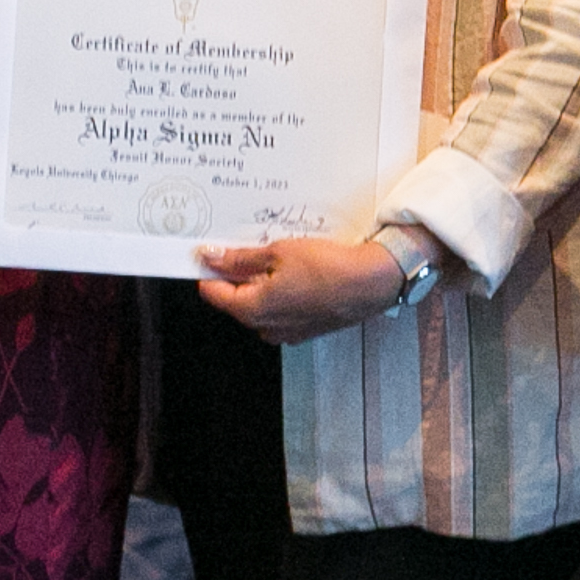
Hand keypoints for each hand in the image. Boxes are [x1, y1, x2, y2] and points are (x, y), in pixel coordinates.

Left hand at [189, 234, 407, 342]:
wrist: (371, 283)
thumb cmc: (330, 269)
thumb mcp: (278, 252)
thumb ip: (240, 258)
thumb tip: (213, 258)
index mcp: (252, 310)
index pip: (213, 293)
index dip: (209, 270)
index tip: (209, 254)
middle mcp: (266, 327)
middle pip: (236, 299)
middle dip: (237, 275)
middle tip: (247, 248)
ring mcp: (286, 332)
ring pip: (259, 304)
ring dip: (261, 282)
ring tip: (277, 257)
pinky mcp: (304, 329)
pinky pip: (281, 310)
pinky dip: (281, 292)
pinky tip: (294, 272)